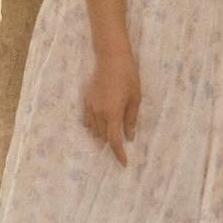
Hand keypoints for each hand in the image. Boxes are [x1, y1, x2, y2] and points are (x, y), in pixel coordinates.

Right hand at [83, 49, 140, 164]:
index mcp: (113, 114)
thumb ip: (131, 119)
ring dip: (103, 135)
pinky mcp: (86, 101)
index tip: (123, 163)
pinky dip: (93, 126)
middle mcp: (99, 114)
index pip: (114, 141)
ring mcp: (90, 107)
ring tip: (111, 133)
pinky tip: (100, 123)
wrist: (111, 58)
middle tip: (121, 145)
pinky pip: (87, 120)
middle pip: (104, 137)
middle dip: (112, 143)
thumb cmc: (128, 77)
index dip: (119, 154)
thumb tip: (129, 137)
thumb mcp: (136, 98)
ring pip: (94, 130)